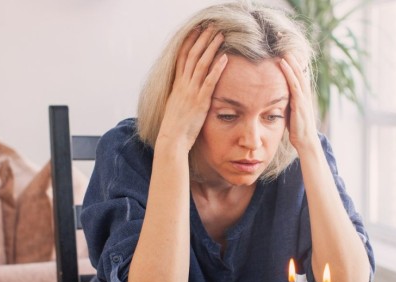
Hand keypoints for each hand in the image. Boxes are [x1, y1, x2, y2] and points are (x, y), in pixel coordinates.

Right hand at [158, 26, 227, 150]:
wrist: (171, 139)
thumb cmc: (174, 128)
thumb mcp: (176, 107)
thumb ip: (181, 96)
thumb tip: (186, 93)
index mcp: (177, 86)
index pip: (182, 58)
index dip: (189, 43)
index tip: (196, 31)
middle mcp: (183, 85)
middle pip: (192, 56)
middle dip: (202, 40)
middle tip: (211, 27)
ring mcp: (191, 92)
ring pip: (201, 64)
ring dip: (211, 48)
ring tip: (220, 36)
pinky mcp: (200, 101)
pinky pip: (209, 81)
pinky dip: (217, 68)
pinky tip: (224, 58)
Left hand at [279, 54, 318, 151]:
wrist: (305, 141)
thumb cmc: (296, 127)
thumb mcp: (289, 110)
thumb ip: (284, 100)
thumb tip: (273, 94)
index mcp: (302, 93)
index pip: (297, 72)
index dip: (292, 58)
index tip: (282, 45)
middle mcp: (304, 92)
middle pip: (298, 68)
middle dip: (291, 53)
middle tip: (281, 37)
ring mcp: (303, 97)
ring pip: (297, 73)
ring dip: (290, 59)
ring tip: (282, 46)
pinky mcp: (300, 103)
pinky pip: (294, 84)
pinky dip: (289, 72)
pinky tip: (283, 62)